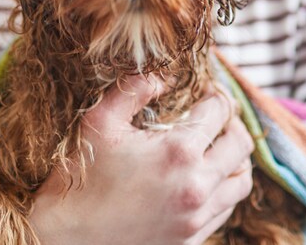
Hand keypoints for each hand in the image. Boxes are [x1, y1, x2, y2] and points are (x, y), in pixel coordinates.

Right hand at [28, 75, 254, 244]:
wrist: (65, 239)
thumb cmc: (79, 179)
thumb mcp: (99, 122)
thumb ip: (133, 89)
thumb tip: (163, 77)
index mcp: (179, 152)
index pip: (220, 112)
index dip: (215, 94)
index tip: (205, 92)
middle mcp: (196, 186)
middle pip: (240, 145)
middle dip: (232, 123)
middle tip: (218, 117)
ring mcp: (197, 217)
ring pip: (241, 181)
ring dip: (235, 160)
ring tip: (218, 148)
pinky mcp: (192, 240)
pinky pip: (225, 210)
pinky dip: (223, 190)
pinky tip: (205, 180)